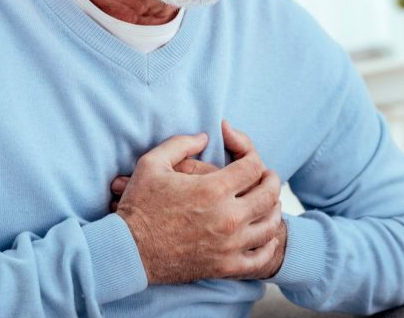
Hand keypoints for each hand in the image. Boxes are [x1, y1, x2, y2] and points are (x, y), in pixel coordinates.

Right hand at [112, 120, 285, 283]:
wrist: (128, 252)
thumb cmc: (138, 205)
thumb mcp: (152, 163)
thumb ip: (181, 143)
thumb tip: (204, 137)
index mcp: (212, 189)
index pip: (253, 167)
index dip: (254, 158)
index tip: (251, 160)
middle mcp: (227, 217)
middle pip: (268, 195)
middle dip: (272, 181)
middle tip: (269, 178)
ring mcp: (228, 245)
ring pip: (269, 226)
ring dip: (274, 211)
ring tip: (270, 204)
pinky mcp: (224, 266)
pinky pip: (259, 258)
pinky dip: (268, 246)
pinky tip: (266, 237)